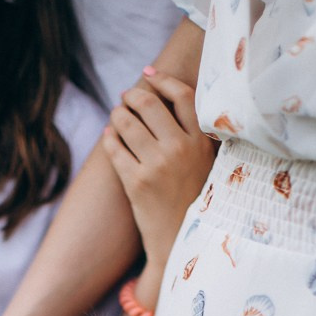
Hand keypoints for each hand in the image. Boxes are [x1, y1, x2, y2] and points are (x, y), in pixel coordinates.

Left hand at [102, 67, 215, 273]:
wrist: (181, 241)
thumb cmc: (193, 201)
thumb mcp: (206, 165)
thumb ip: (194, 135)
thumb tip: (164, 98)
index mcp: (202, 143)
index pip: (182, 96)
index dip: (162, 80)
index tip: (148, 74)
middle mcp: (180, 150)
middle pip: (149, 104)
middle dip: (132, 95)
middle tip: (126, 96)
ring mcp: (157, 166)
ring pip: (127, 123)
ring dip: (117, 114)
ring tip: (116, 116)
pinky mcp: (136, 183)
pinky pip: (115, 149)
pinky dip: (109, 138)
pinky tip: (109, 137)